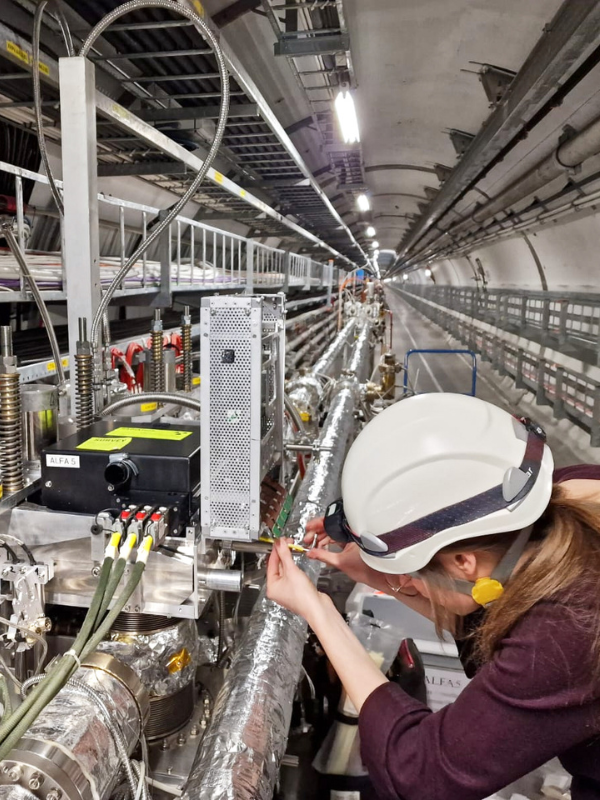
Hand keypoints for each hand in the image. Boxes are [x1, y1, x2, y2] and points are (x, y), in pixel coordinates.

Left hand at [266, 538, 324, 623]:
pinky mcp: (297, 589)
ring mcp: (287, 590)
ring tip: (291, 548)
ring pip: (285, 570)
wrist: (318, 608)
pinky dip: (294, 566)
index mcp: (272, 587)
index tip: (280, 541)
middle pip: (277, 566)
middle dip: (282, 554)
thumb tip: (280, 544)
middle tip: (287, 542)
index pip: (271, 564)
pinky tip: (296, 560)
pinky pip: (292, 574)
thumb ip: (285, 555)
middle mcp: (278, 589)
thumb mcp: (292, 571)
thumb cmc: (303, 596)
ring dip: (288, 559)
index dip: (276, 550)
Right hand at [304, 517, 418, 595]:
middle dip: (317, 533)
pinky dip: (329, 542)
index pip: (330, 522)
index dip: (317, 524)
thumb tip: (311, 553)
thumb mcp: (341, 563)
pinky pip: (338, 538)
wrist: (381, 577)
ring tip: (313, 545)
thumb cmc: (369, 569)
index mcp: (351, 531)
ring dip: (322, 538)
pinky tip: (322, 547)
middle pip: (330, 527)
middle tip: (308, 540)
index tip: (308, 528)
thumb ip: (324, 556)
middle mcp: (352, 531)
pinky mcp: (352, 543)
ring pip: (333, 533)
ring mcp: (352, 537)